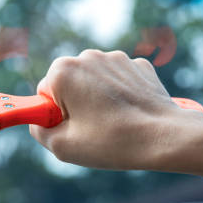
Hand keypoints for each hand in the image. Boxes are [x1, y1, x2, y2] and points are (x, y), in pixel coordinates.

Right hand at [29, 49, 202, 178]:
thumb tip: (37, 122)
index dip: (55, 116)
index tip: (70, 129)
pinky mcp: (139, 66)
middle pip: (69, 84)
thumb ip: (38, 131)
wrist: (165, 136)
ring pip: (95, 82)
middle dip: (75, 105)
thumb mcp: (63, 146)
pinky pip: (119, 81)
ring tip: (115, 124)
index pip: (44, 94)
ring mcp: (117, 58)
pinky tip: (131, 114)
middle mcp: (88, 56)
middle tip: (92, 130)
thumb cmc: (113, 142)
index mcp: (63, 71)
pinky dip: (121, 96)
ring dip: (99, 100)